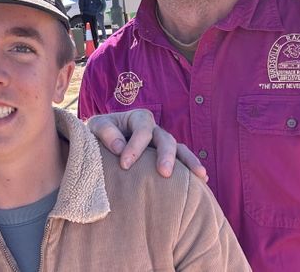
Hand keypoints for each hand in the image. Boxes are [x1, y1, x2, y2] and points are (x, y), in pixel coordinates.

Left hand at [86, 110, 207, 180]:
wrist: (99, 143)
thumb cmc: (98, 134)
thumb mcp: (96, 127)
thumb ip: (106, 132)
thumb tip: (119, 147)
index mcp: (137, 118)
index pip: (142, 130)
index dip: (135, 146)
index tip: (124, 165)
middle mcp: (153, 130)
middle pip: (165, 139)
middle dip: (166, 155)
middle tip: (164, 173)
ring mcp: (161, 144)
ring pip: (179, 149)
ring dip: (188, 161)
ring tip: (200, 175)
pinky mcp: (164, 158)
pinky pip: (182, 161)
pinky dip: (192, 168)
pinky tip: (203, 180)